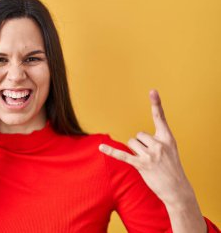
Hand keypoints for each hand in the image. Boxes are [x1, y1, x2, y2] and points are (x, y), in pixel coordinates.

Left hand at [99, 89, 193, 205]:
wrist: (177, 189)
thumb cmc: (171, 167)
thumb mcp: (170, 149)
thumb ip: (156, 139)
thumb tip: (137, 137)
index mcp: (167, 138)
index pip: (160, 118)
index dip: (156, 103)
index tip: (152, 90)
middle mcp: (159, 144)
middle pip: (138, 134)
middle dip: (140, 144)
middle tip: (151, 156)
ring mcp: (150, 155)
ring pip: (131, 143)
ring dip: (135, 151)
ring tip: (147, 161)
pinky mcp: (141, 165)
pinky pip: (122, 155)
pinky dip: (111, 151)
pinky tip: (101, 148)